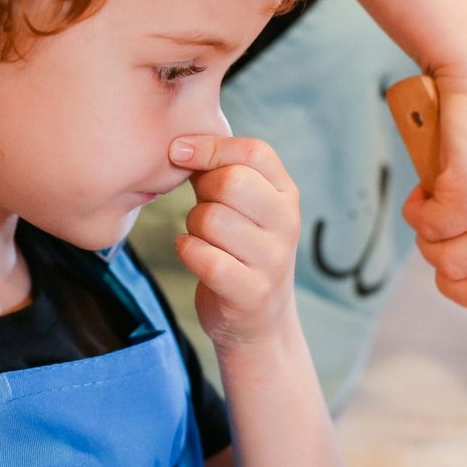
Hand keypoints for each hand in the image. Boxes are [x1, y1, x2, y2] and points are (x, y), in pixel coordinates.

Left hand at [169, 135, 300, 348]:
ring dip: (193, 227)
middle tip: (202, 208)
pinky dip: (187, 251)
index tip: (179, 152)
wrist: (259, 320)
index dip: (211, 146)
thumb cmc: (239, 248)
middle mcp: (287, 223)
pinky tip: (192, 253)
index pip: (254, 152)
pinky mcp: (251, 292)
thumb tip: (180, 147)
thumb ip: (219, 171)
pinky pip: (203, 256)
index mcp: (286, 193)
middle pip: (230, 182)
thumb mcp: (242, 205)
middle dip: (201, 192)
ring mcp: (273, 260)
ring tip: (203, 238)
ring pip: (211, 219)